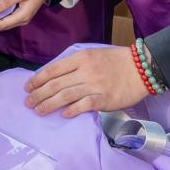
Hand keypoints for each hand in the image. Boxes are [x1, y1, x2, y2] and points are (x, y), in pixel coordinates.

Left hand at [25, 47, 148, 118]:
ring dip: (49, 104)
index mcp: (80, 58)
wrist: (141, 68)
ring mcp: (94, 85)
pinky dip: (72, 110)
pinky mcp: (104, 99)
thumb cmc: (115, 61)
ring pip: (65, 95)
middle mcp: (85, 71)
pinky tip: (63, 114)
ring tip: (39, 111)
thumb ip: (75, 65)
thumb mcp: (92, 55)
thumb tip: (54, 77)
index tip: (28, 87)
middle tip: (28, 103)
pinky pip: (84, 105)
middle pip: (56, 84)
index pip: (53, 69)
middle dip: (39, 94)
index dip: (38, 79)